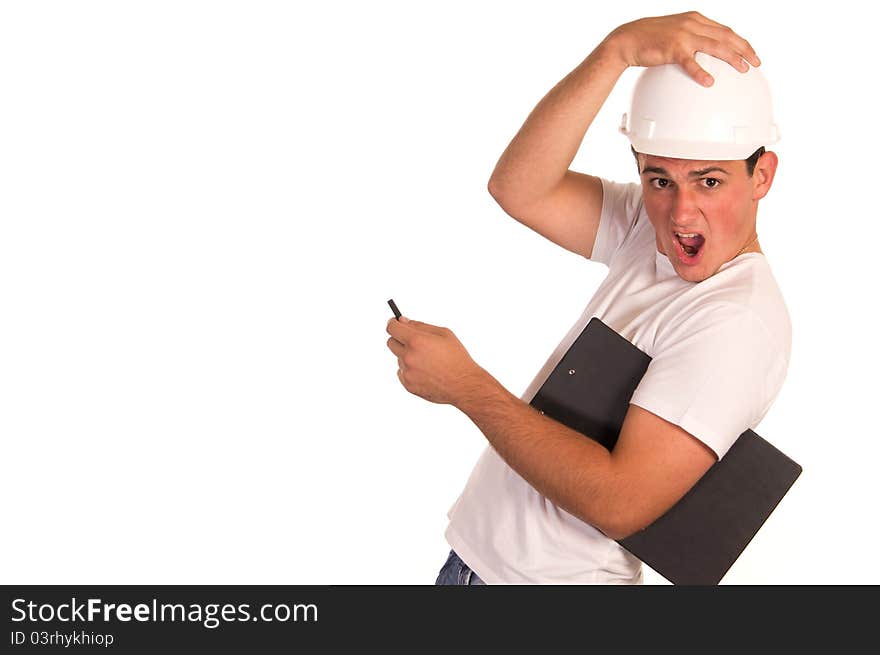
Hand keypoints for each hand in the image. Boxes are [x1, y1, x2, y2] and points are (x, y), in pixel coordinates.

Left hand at [386, 316, 487, 405]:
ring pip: (399, 358)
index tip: (395, 323)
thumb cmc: (456, 357)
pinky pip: (402, 372)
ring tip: (428, 361)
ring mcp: (407, 372)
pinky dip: (410, 370)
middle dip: (399, 338)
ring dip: (408, 356)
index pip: (392, 328)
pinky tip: (426, 372)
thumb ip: (420, 325)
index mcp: (416, 341)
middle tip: (412, 340)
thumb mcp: (444, 334)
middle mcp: (408, 356)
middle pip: (391, 342)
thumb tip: (403, 321)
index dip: (393, 323)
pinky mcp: (408, 385)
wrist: (463, 385)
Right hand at [603, 11, 759, 86]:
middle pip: (726, 36)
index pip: (724, 29)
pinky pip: (690, 62)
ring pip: (715, 45)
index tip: (750, 53)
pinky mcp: (672, 49)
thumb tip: (703, 52)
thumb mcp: (674, 32)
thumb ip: (691, 37)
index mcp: (695, 19)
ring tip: (743, 69)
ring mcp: (683, 35)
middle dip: (744, 49)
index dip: (740, 41)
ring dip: (732, 57)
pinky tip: (710, 82)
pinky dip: (701, 72)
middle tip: (756, 62)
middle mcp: (693, 24)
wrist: (627, 39)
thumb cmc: (648, 39)